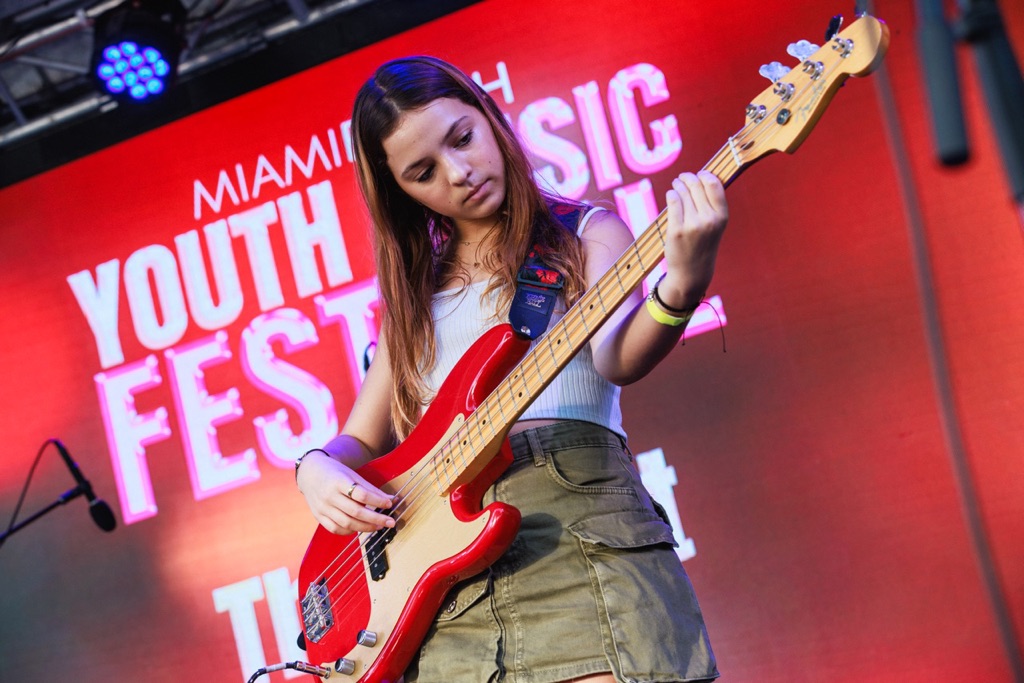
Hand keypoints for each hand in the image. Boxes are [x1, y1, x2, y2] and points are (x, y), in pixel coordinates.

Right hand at [297, 450, 394, 533]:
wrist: (310, 473)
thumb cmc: (335, 473)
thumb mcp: (352, 475)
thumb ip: (370, 488)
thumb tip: (391, 499)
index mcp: (338, 482)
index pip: (361, 494)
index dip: (377, 500)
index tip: (389, 504)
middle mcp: (329, 496)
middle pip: (355, 512)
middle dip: (376, 518)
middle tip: (390, 522)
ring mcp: (322, 508)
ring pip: (347, 523)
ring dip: (366, 527)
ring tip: (379, 526)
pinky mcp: (319, 516)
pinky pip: (335, 529)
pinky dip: (349, 531)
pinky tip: (360, 528)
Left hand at [660, 170, 727, 308]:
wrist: (692, 271)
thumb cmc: (703, 244)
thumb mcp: (715, 225)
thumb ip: (711, 204)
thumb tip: (701, 177)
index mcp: (722, 216)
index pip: (714, 184)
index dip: (704, 175)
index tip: (699, 174)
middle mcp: (709, 219)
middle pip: (696, 185)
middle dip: (688, 178)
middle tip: (682, 177)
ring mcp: (692, 225)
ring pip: (682, 193)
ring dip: (678, 185)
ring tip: (676, 184)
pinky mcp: (676, 230)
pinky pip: (672, 202)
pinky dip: (671, 195)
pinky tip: (671, 194)